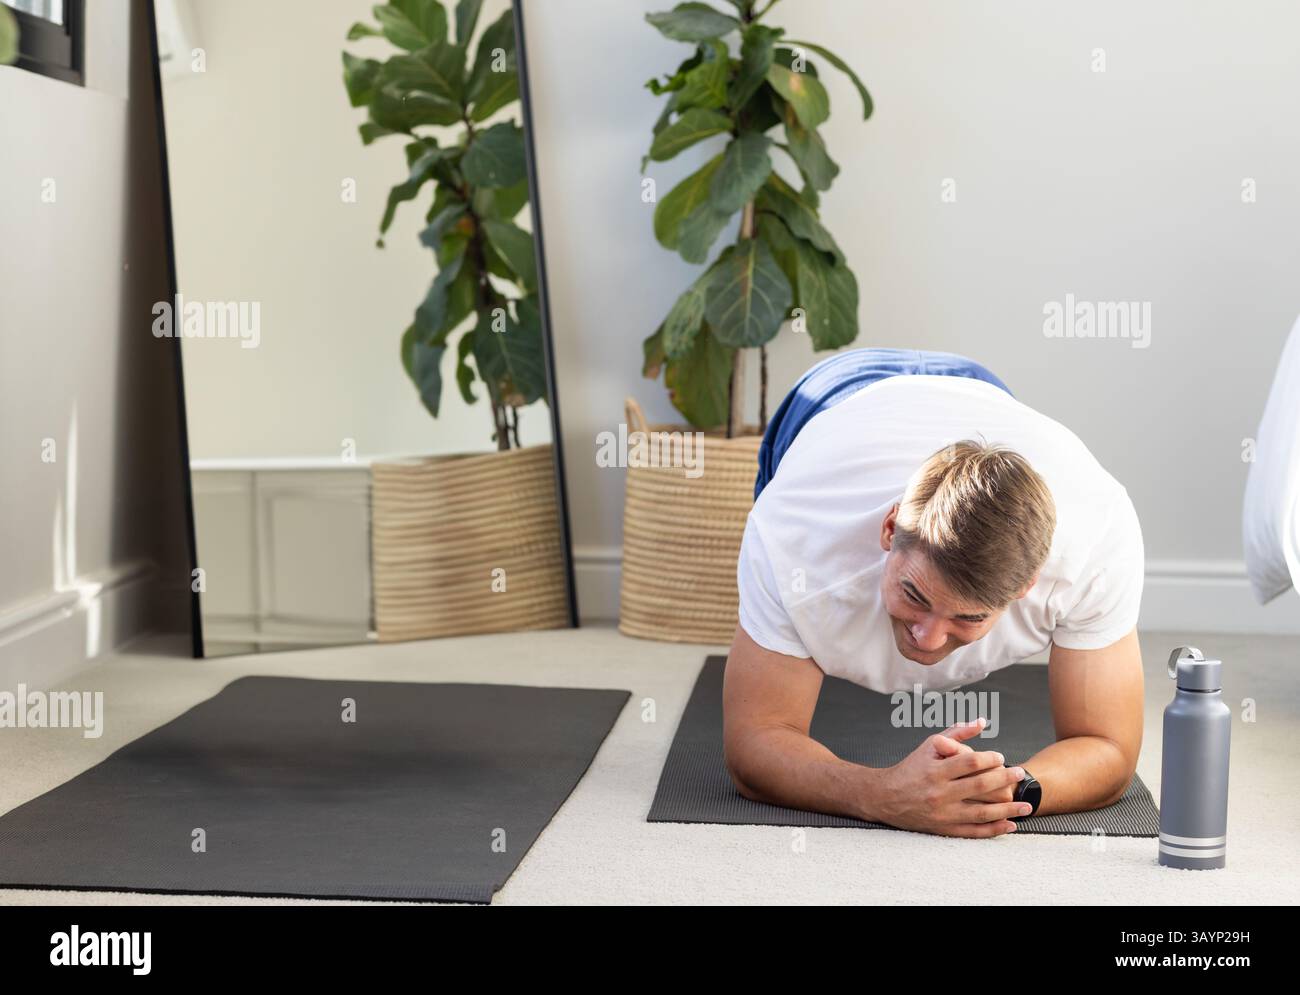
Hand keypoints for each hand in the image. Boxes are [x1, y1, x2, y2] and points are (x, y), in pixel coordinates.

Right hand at [875, 719, 1031, 837]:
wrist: (886, 797)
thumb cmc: (911, 768)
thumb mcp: (929, 747)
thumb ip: (956, 734)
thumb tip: (982, 721)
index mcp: (935, 770)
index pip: (969, 762)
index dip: (989, 759)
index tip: (1001, 757)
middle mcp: (939, 792)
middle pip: (979, 785)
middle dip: (1004, 779)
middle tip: (1019, 773)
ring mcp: (943, 813)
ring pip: (981, 812)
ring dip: (1007, 809)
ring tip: (1026, 805)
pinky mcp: (944, 828)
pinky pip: (974, 831)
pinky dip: (994, 829)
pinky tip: (1011, 825)